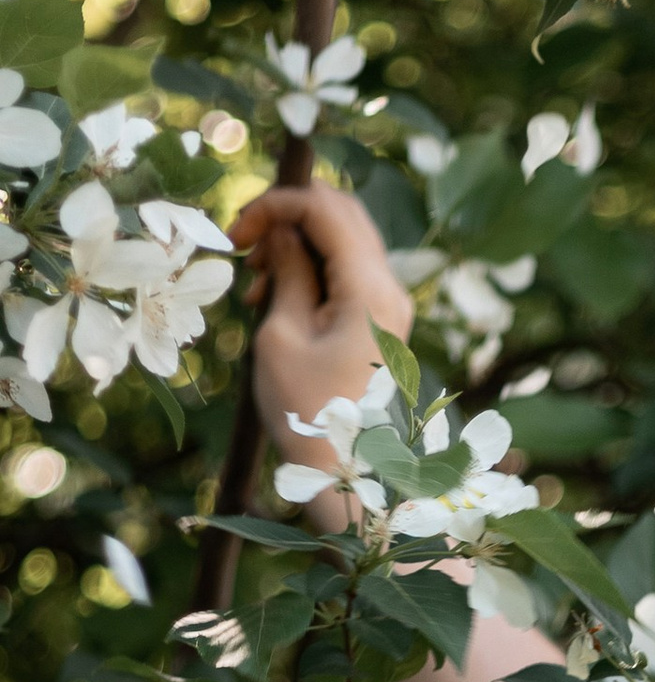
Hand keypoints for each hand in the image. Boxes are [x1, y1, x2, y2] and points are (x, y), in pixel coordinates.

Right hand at [234, 180, 414, 514]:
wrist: (350, 476)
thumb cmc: (308, 413)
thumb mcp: (282, 335)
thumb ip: (287, 272)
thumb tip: (282, 232)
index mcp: (371, 289)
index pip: (325, 209)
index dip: (275, 204)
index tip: (235, 233)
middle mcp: (391, 289)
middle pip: (341, 215)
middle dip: (288, 218)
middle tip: (245, 249)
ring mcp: (390, 306)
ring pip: (343, 242)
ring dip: (296, 246)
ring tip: (257, 287)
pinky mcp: (381, 323)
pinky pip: (347, 274)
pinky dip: (312, 271)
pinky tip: (276, 299)